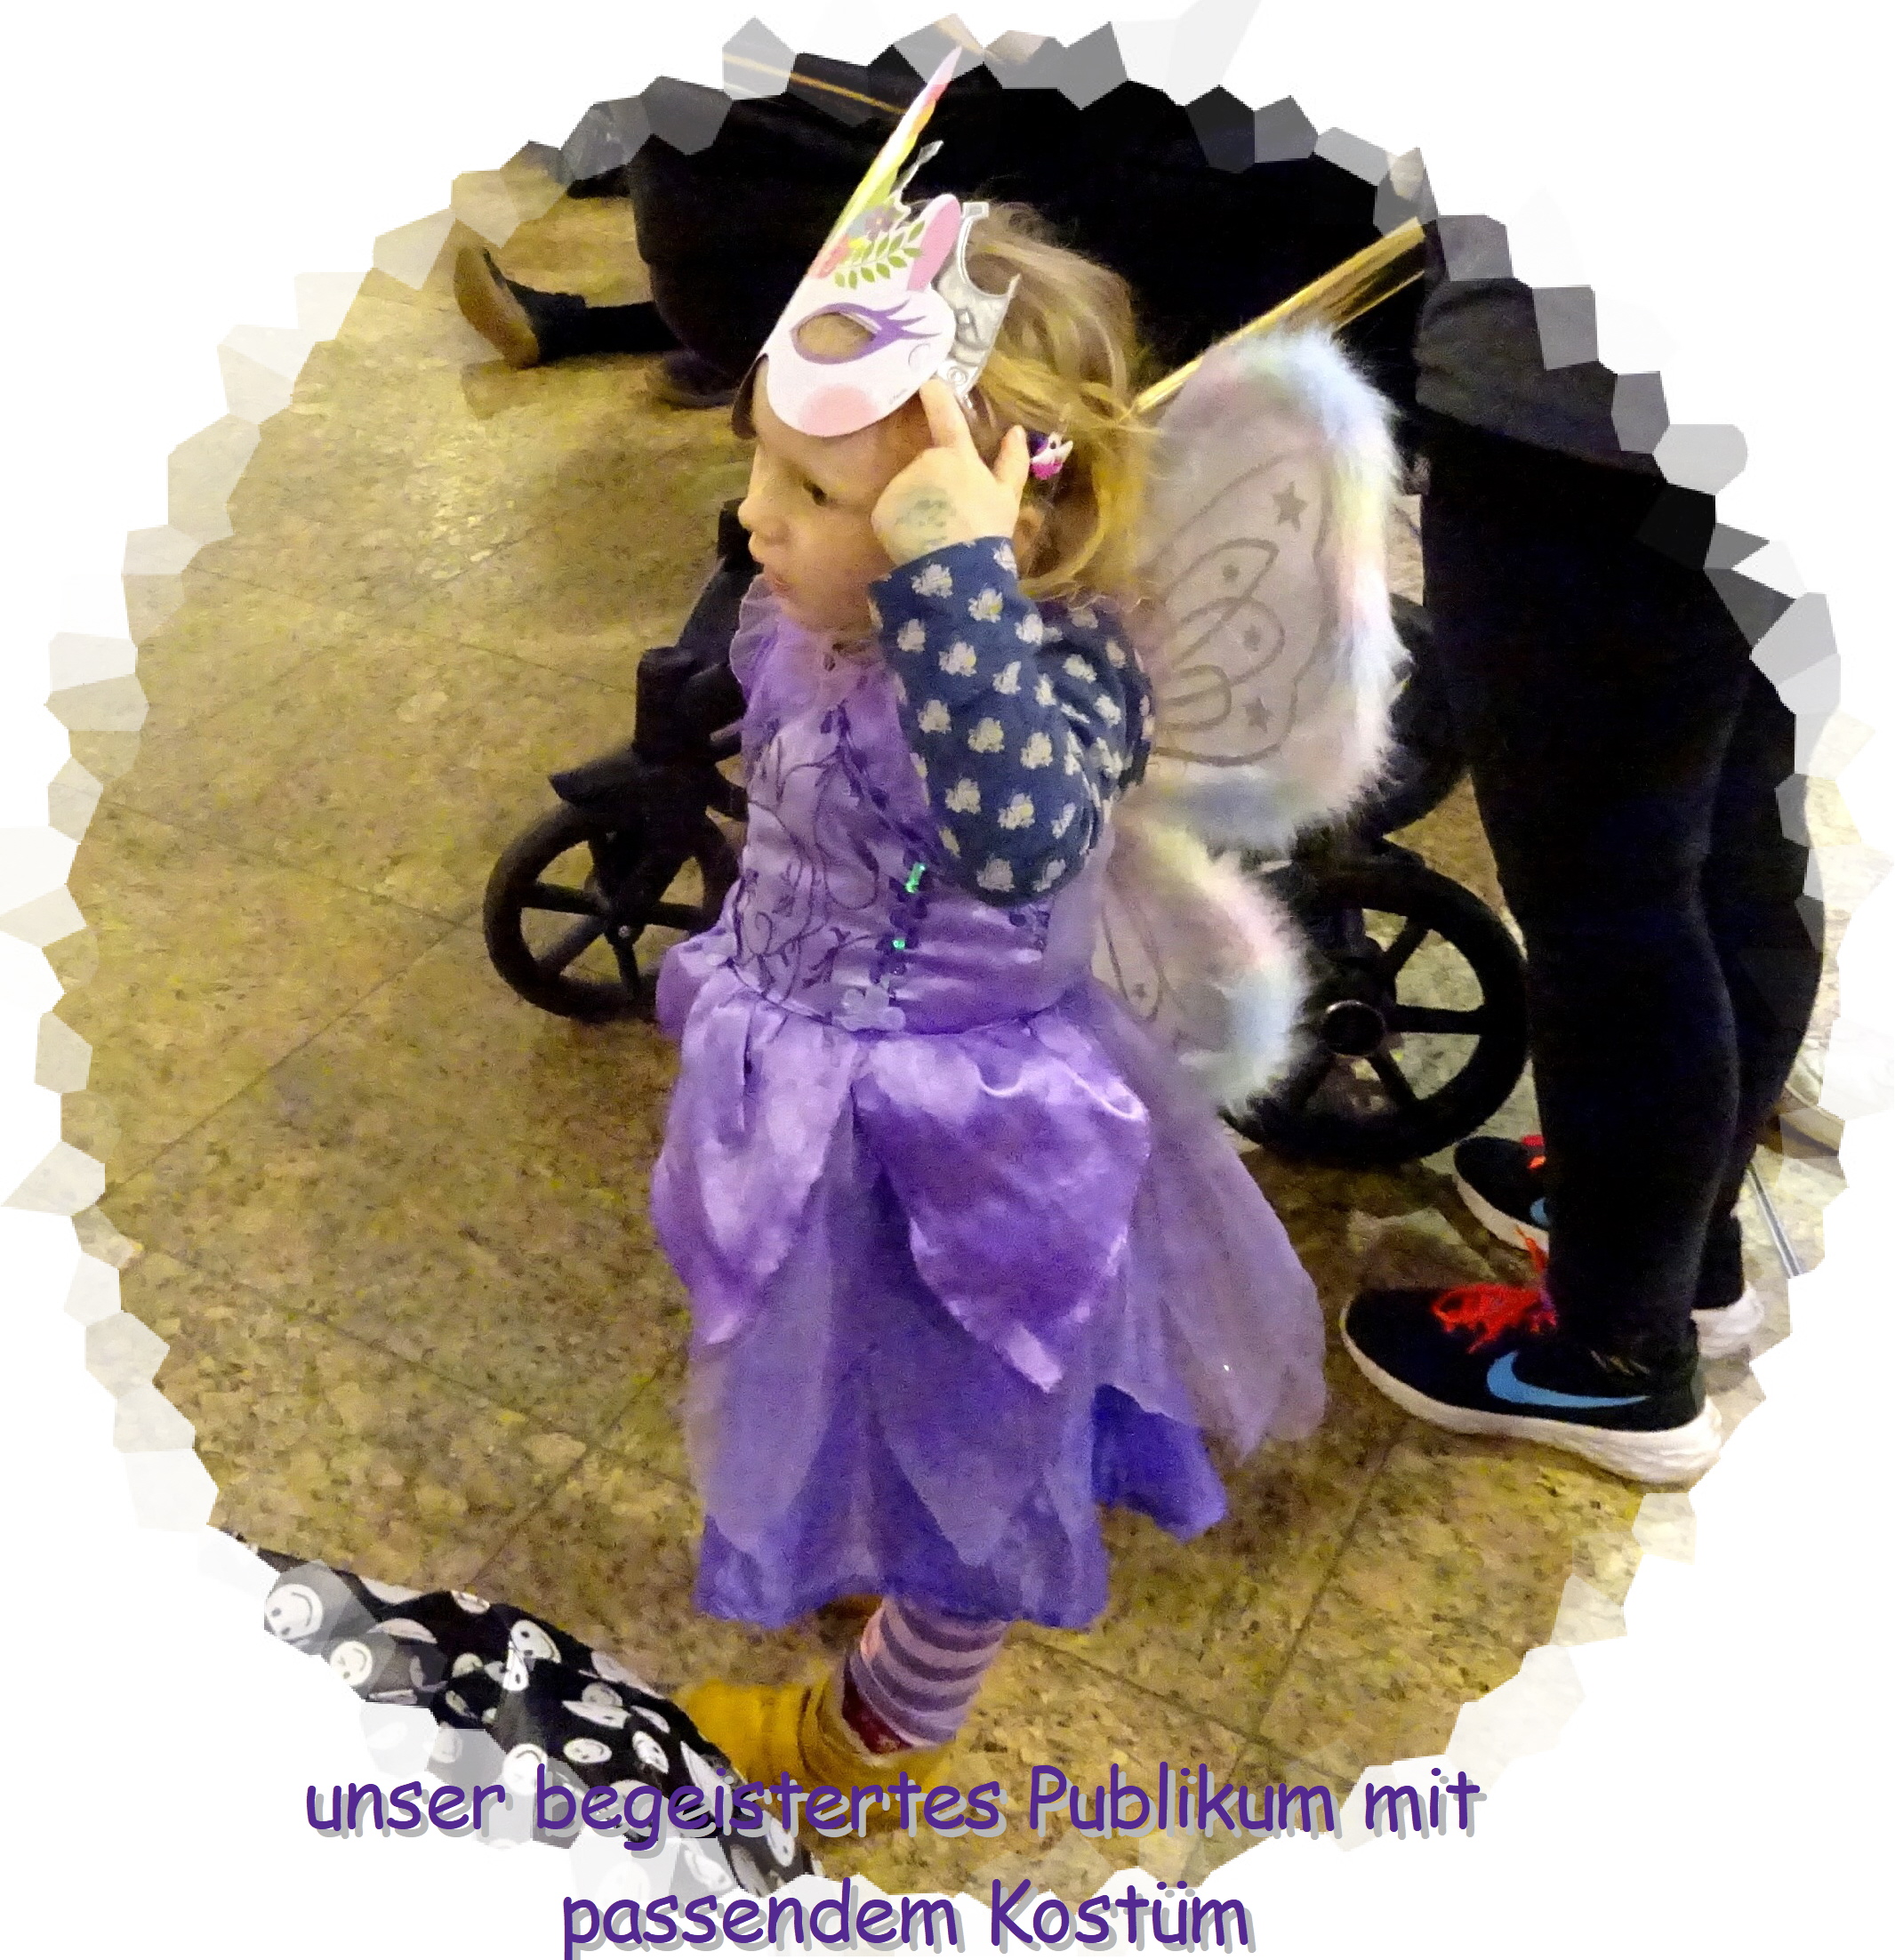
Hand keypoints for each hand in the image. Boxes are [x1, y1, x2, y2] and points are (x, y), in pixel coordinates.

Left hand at [872, 378, 1030, 567]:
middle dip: (934, 484)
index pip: (946, 418)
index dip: (937, 398)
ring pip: (908, 490)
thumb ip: (1012, 460)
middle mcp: (925, 462)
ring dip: (918, 505)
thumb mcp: (1009, 497)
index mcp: (956, 456)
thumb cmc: (988, 532)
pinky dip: (900, 524)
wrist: (959, 571)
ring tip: (935, 533)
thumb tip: (1016, 430)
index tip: (928, 383)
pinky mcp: (882, 510)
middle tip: (952, 515)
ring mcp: (901, 485)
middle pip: (926, 467)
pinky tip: (916, 541)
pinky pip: (891, 513)